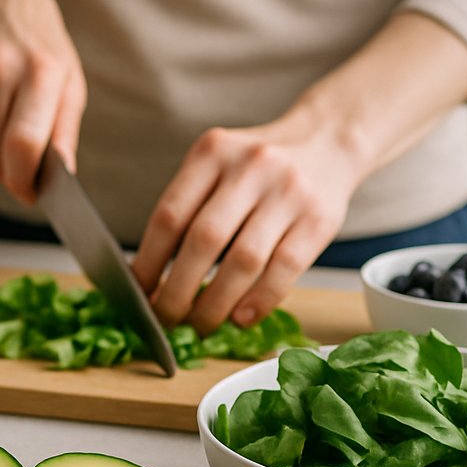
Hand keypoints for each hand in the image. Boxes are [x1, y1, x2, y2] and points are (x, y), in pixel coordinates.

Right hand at [0, 0, 85, 202]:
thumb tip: (62, 175)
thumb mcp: (71, 80)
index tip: (32, 193)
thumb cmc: (39, 44)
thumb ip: (65, 131)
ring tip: (10, 127)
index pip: (23, 143)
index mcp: (40, 71)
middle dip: (11, 175)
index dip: (25, 180)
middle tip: (25, 169)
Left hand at [131, 119, 359, 333]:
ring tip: (201, 324)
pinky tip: (240, 318)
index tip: (139, 296)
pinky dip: (258, 301)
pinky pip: (284, 270)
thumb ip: (189, 209)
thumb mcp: (218, 167)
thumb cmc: (258, 169)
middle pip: (203, 241)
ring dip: (216, 303)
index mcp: (213, 152)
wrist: (327, 142)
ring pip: (243, 261)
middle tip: (167, 320)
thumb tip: (151, 280)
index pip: (169, 216)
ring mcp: (288, 192)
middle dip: (178, 292)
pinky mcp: (320, 219)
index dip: (148, 263)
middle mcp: (250, 167)